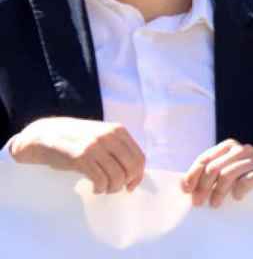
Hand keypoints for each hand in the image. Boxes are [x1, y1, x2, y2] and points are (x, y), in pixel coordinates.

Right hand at [9, 117, 144, 193]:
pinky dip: (100, 189)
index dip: (138, 175)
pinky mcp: (81, 157)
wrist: (45, 135)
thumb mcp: (102, 137)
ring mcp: (95, 146)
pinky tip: (95, 188)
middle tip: (115, 188)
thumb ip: (118, 149)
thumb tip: (135, 175)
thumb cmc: (77, 140)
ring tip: (103, 188)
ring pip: (117, 176)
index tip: (131, 186)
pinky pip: (100, 180)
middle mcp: (109, 136)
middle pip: (131, 168)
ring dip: (112, 188)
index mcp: (118, 130)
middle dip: (126, 183)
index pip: (140, 157)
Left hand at [181, 139, 252, 207]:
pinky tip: (237, 197)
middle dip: (203, 187)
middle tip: (198, 203)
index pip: (205, 159)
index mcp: (228, 146)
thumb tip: (183, 186)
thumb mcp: (221, 174)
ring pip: (228, 174)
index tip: (187, 191)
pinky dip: (238, 190)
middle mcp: (241, 149)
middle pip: (214, 167)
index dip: (193, 175)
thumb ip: (205, 175)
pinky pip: (245, 181)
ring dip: (218, 192)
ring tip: (215, 204)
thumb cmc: (239, 181)